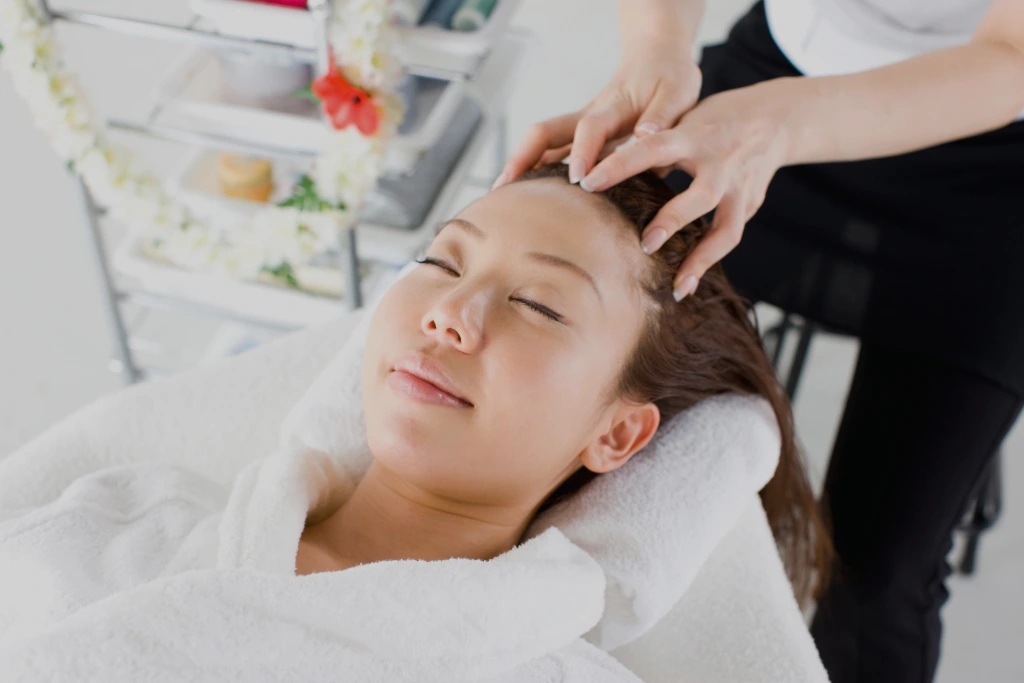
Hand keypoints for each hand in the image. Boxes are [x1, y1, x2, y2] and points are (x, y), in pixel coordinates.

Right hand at [493, 43, 701, 187]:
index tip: (578, 179)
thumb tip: (645, 135)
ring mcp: (580, 126)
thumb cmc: (669, 78)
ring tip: (503, 199)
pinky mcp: (580, 135)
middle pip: (544, 132)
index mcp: (613, 108)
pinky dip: (534, 171)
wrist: (657, 57)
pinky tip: (526, 196)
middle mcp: (588, 116)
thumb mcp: (678, 93)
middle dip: (523, 158)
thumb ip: (663, 116)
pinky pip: (550, 152)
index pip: (590, 129)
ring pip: (541, 144)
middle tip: (508, 189)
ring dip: (520, 167)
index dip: (581, 153)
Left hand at [580, 80, 793, 299]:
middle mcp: (718, 163)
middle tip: (644, 245)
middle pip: (701, 196)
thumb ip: (649, 148)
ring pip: (724, 227)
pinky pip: (729, 238)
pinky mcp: (749, 205)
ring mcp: (737, 188)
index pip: (651, 148)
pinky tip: (685, 286)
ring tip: (674, 286)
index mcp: (691, 136)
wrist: (774, 119)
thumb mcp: (680, 123)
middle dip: (673, 221)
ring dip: (698, 257)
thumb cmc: (710, 122)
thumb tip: (600, 171)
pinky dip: (707, 263)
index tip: (587, 183)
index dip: (620, 165)